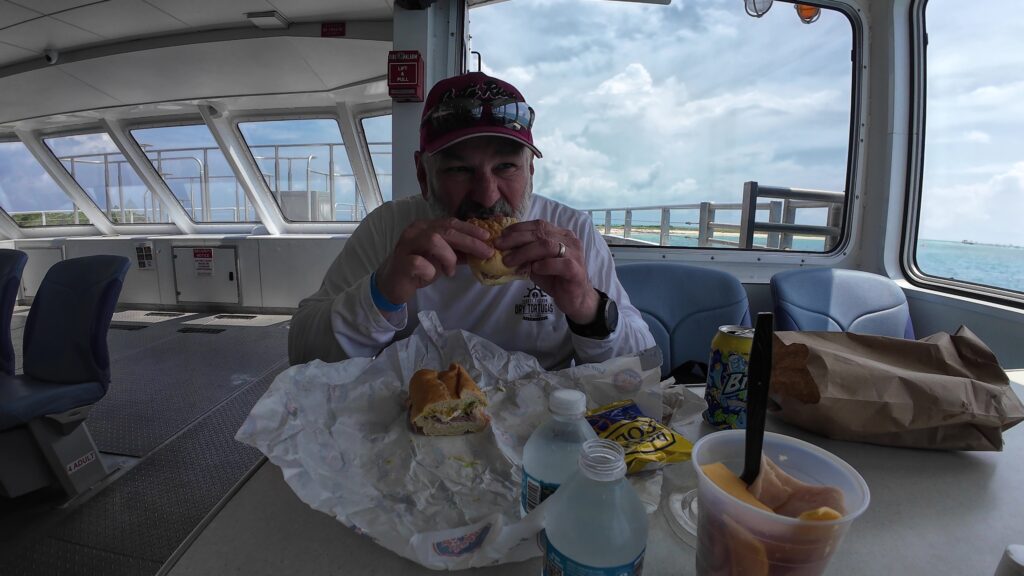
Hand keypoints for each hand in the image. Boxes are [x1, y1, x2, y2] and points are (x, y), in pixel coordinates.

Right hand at [375, 217, 491, 305]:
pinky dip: (430, 270)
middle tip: (486, 252)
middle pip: (446, 230)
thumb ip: (458, 252)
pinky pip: (419, 263)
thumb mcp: (441, 258)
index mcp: (425, 227)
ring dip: (448, 256)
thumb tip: (482, 250)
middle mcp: (415, 231)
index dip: (470, 229)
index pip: (451, 222)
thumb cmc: (418, 269)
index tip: (488, 237)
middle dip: (469, 241)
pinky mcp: (400, 262)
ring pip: (433, 241)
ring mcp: (406, 246)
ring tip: (450, 270)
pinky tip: (432, 275)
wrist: (393, 284)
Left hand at [495, 220, 599, 322]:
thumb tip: (505, 249)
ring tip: (509, 260)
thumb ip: (526, 255)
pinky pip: (561, 264)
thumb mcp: (537, 264)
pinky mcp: (576, 270)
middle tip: (499, 246)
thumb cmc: (555, 279)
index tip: (502, 235)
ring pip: (548, 246)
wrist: (574, 299)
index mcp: (560, 234)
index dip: (519, 228)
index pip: (539, 225)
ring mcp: (575, 254)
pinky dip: (545, 265)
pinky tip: (534, 269)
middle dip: (516, 239)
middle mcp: (569, 240)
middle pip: (540, 233)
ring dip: (525, 252)